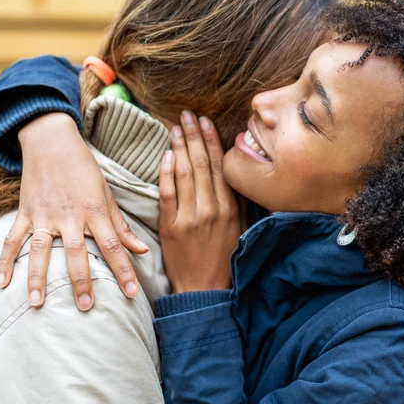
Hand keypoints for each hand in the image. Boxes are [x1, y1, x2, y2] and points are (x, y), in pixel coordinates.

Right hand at [0, 112, 148, 310]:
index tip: (132, 294)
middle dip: (81, 281)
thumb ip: (122, 226)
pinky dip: (5, 261)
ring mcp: (44, 215)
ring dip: (37, 277)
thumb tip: (142, 250)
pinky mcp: (26, 212)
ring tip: (38, 304)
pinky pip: (12, 239)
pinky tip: (3, 284)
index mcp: (95, 211)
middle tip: (85, 306)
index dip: (124, 271)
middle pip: (76, 252)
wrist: (52, 141)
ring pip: (39, 250)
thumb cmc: (85, 170)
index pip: (113, 246)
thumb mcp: (107, 195)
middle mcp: (70, 215)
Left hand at [159, 111, 240, 292]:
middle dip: (193, 136)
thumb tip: (232, 172)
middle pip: (202, 164)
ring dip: (180, 147)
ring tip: (175, 127)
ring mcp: (191, 217)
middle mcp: (212, 209)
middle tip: (187, 115)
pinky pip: (168, 194)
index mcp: (230, 207)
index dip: (211, 140)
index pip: (220, 166)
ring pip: (186, 174)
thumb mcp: (237, 228)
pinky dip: (167, 173)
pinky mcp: (172, 227)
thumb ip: (235, 201)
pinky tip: (166, 156)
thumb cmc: (221, 258)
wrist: (204, 288)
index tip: (204, 121)